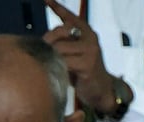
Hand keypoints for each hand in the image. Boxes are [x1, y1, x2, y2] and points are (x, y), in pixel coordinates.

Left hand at [43, 0, 124, 114]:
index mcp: (87, 33)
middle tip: (42, 52)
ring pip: (59, 49)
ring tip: (49, 64)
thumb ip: (64, 44)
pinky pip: (63, 62)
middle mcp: (90, 39)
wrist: (101, 90)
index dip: (58, 8)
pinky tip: (56, 71)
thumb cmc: (84, 72)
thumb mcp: (75, 54)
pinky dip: (56, 66)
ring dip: (50, 56)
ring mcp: (90, 51)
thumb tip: (44, 39)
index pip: (70, 18)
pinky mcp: (87, 65)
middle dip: (47, 42)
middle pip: (60, 33)